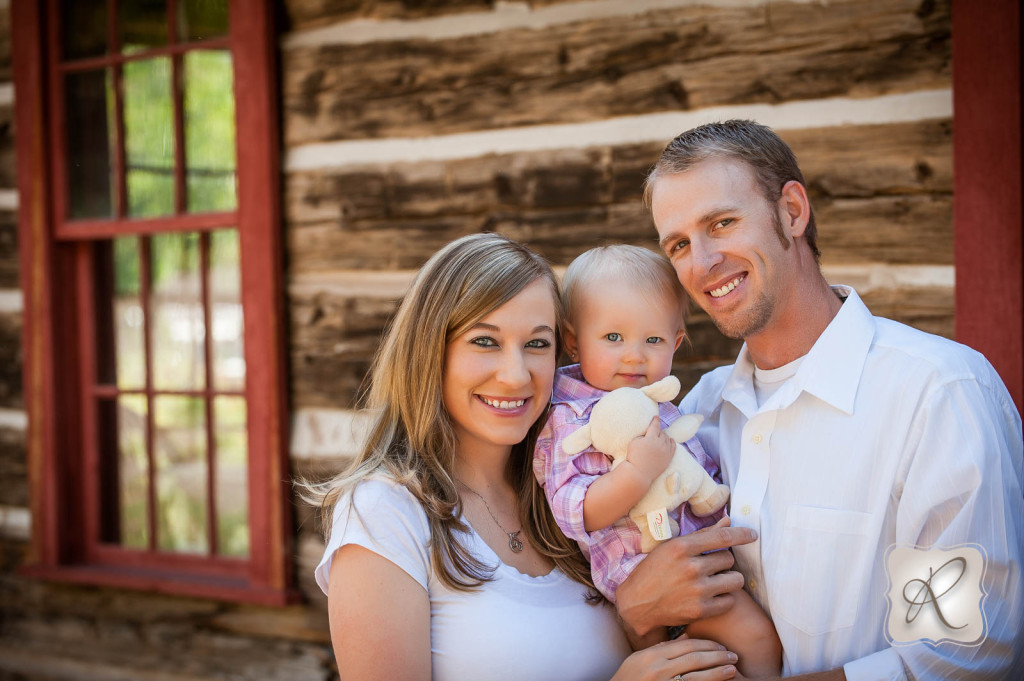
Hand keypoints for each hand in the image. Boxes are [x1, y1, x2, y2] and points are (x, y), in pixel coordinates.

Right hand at [610, 635, 737, 680]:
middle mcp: (658, 669)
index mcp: (651, 655)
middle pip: (694, 658)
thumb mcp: (638, 660)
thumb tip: (686, 637)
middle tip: (732, 655)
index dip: (706, 643)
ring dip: (718, 671)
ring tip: (732, 668)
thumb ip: (662, 648)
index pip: (685, 645)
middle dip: (716, 655)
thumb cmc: (627, 679)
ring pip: (697, 675)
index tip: (720, 645)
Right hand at [616, 517, 756, 636]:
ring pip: (735, 580)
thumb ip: (701, 535)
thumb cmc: (653, 571)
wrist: (637, 604)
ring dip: (728, 580)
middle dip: (723, 562)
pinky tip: (711, 596)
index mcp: (682, 547)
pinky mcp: (701, 610)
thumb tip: (728, 521)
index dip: (742, 534)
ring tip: (715, 581)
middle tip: (709, 567)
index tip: (753, 535)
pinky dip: (724, 598)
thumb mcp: (671, 547)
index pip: (722, 537)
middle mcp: (691, 568)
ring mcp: (697, 590)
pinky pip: (729, 601)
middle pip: (729, 559)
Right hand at [626, 417, 675, 484]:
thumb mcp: (634, 442)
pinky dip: (672, 442)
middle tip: (654, 431)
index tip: (656, 417)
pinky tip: (671, 440)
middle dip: (658, 431)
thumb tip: (648, 434)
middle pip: (661, 432)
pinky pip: (673, 447)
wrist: (639, 473)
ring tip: (660, 436)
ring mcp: (666, 451)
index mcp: (651, 437)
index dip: (655, 420)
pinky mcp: (669, 458)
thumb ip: (643, 435)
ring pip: (667, 439)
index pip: (655, 425)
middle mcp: (661, 443)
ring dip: (664, 436)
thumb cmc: (634, 456)